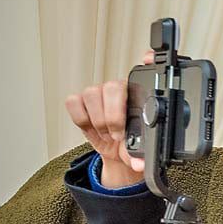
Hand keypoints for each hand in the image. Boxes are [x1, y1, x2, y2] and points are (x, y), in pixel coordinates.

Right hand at [62, 50, 156, 186]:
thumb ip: (139, 156)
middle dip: (113, 116)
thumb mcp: (137, 152)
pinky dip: (81, 119)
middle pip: (112, 87)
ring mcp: (98, 93)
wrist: (113, 153)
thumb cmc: (129, 145)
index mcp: (139, 95)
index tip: (149, 59)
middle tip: (118, 135)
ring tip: (106, 134)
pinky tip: (91, 127)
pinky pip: (74, 102)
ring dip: (98, 120)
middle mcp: (118, 89)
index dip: (146, 60)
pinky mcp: (80, 102)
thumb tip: (139, 164)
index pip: (143, 70)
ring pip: (92, 94)